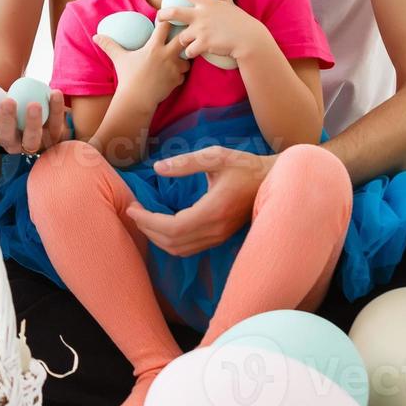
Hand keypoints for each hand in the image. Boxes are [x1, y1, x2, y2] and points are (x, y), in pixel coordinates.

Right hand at [0, 88, 70, 154]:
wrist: (40, 100)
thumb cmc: (11, 96)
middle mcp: (10, 142)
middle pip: (5, 137)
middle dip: (6, 121)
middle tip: (8, 101)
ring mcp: (32, 142)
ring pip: (31, 140)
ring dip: (32, 123)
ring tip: (34, 104)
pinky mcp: (53, 138)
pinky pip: (55, 125)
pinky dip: (56, 109)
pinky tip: (54, 92)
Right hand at [91, 19, 189, 106]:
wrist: (136, 99)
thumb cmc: (127, 77)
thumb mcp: (118, 59)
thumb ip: (109, 45)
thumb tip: (96, 36)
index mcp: (154, 46)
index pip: (165, 25)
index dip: (167, 20)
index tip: (166, 20)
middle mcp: (167, 55)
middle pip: (184, 39)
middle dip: (184, 37)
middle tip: (179, 37)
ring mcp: (174, 68)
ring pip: (187, 59)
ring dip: (183, 58)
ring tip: (176, 59)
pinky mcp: (177, 80)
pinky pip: (183, 74)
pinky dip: (179, 74)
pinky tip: (172, 75)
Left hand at [124, 146, 271, 255]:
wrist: (273, 181)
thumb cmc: (245, 165)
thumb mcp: (216, 156)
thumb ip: (186, 162)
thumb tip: (158, 168)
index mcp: (214, 210)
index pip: (172, 227)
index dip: (148, 221)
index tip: (132, 208)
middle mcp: (216, 229)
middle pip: (173, 243)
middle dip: (147, 230)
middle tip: (132, 212)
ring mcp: (219, 236)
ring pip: (180, 249)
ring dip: (157, 238)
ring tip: (143, 218)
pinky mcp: (220, 237)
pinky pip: (189, 248)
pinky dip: (170, 240)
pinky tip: (161, 224)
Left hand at [154, 0, 267, 61]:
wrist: (249, 40)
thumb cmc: (241, 23)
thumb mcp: (231, 6)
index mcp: (208, 3)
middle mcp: (202, 15)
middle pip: (173, 13)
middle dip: (162, 15)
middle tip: (159, 19)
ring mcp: (202, 30)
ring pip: (181, 37)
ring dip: (182, 41)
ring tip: (186, 44)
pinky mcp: (203, 44)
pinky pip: (189, 51)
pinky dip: (189, 53)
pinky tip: (193, 53)